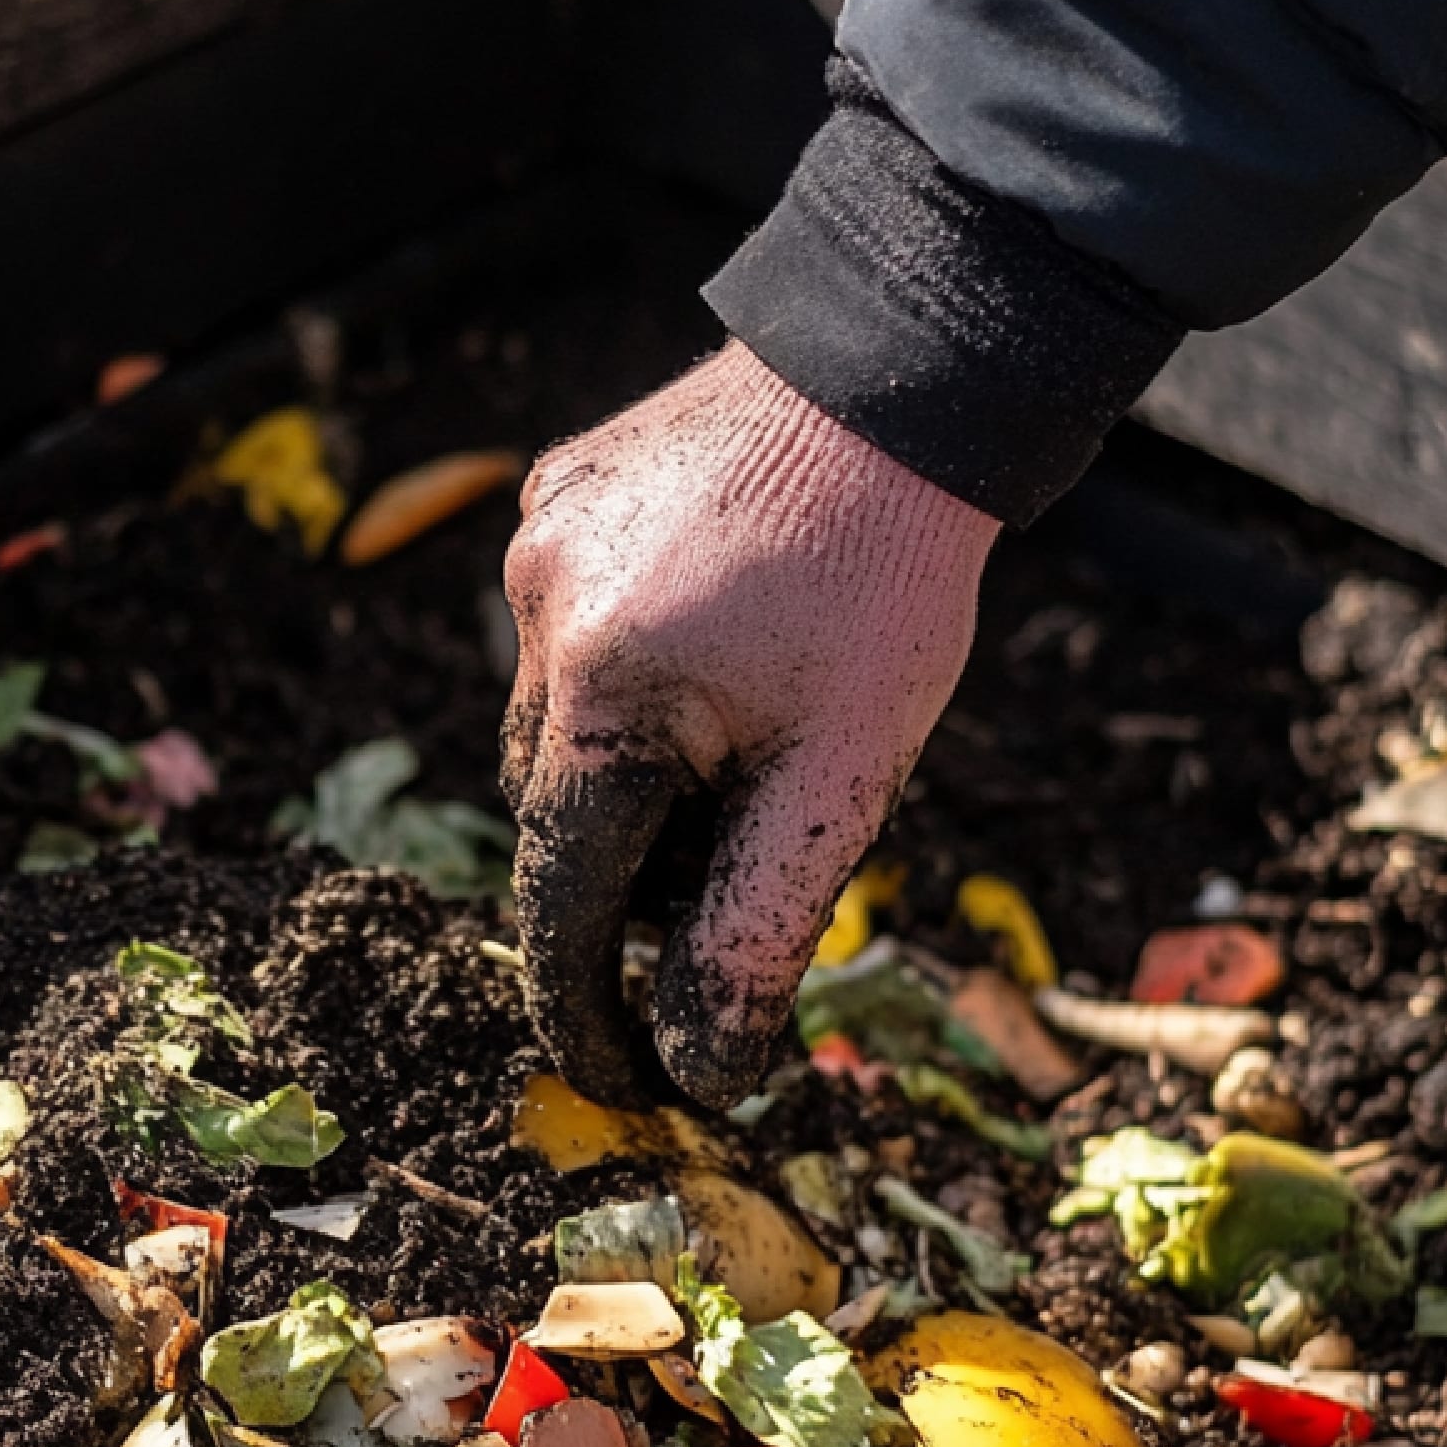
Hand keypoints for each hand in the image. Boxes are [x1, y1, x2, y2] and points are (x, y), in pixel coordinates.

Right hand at [502, 340, 1000, 1109]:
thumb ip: (757, 930)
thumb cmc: (892, 575)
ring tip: (744, 739)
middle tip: (738, 868)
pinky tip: (719, 646)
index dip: (586, 1005)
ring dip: (627, 766)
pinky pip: (567, 628)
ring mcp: (538, 546)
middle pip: (556, 810)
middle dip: (631, 866)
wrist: (908, 366)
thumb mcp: (842, 775)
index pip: (562, 896)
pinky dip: (627, 675)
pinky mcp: (558, 496)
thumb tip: (698, 1068)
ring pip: (556, 719)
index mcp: (600, 694)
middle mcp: (539, 618)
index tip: (621, 1079)